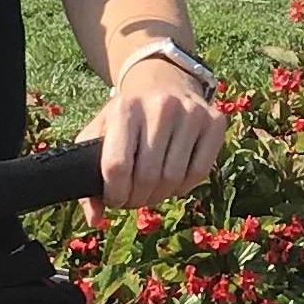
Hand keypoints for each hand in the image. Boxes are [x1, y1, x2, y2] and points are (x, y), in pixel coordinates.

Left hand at [90, 57, 224, 207]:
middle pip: (148, 177)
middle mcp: (160, 106)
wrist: (162, 84)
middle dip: (137, 199)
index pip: (117, 166)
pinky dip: (184, 187)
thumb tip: (95, 219)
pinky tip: (173, 181)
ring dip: (160, 195)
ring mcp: (191, 112)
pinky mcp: (215, 121)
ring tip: (151, 190)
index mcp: (125, 108)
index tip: (114, 199)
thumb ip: (88, 176)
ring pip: (174, 178)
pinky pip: (200, 173)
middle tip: (133, 199)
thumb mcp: (99, 136)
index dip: (114, 194)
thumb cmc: (126, 119)